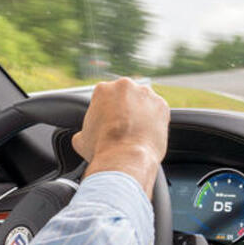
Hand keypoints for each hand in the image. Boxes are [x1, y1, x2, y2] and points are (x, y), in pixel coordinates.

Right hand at [72, 78, 168, 196]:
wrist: (125, 158)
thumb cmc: (102, 148)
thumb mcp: (80, 140)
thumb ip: (82, 131)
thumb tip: (81, 136)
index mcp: (103, 89)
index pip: (104, 97)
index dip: (105, 112)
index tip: (107, 124)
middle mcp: (125, 86)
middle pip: (125, 96)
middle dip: (124, 109)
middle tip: (122, 128)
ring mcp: (146, 94)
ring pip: (142, 102)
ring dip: (140, 113)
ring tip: (136, 132)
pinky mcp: (162, 105)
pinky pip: (158, 111)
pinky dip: (154, 121)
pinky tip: (147, 134)